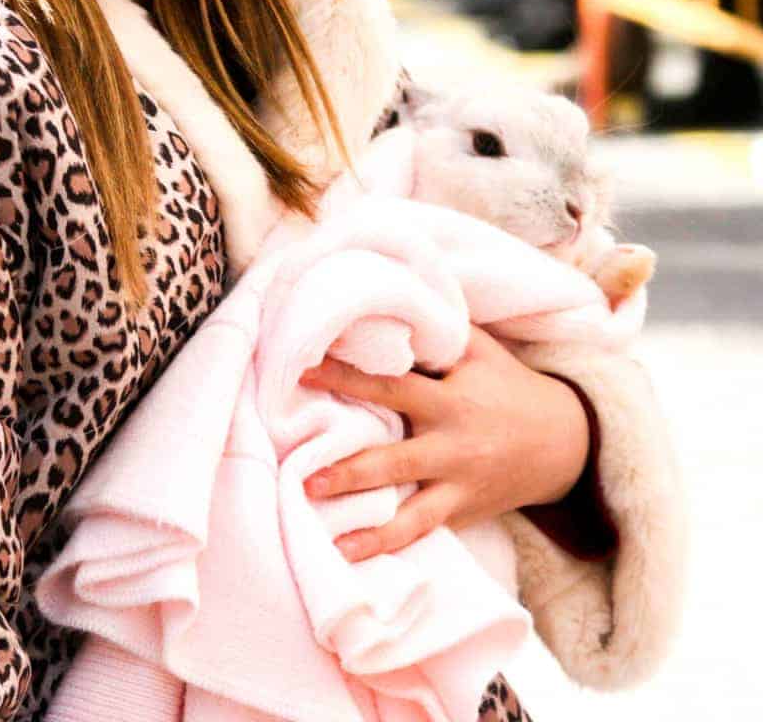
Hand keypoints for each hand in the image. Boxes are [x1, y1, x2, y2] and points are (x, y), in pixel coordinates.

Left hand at [301, 326, 589, 561]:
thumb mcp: (482, 352)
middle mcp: (454, 448)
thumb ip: (440, 332)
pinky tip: (359, 560)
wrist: (565, 442)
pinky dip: (396, 547)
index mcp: (451, 402)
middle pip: (397, 462)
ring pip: (414, 516)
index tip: (303, 373)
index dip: (347, 380)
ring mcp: (461, 487)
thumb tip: (390, 308)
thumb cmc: (512, 389)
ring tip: (332, 541)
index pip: (392, 388)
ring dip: (373, 531)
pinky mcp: (465, 514)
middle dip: (353, 472)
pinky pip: (427, 533)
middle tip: (306, 480)